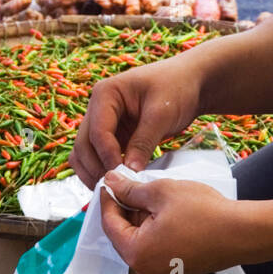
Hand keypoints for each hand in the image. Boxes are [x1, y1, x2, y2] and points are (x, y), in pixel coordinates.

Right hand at [70, 61, 201, 188]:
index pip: (97, 133)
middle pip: (83, 146)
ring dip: (93, 174)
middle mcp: (97, 108)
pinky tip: (118, 184)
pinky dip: (102, 171)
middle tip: (116, 189)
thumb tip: (129, 172)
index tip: (124, 176)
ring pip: (84, 155)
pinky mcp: (112, 137)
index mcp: (105, 94)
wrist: (189, 82)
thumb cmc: (176, 88)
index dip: (107, 157)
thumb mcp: (161, 114)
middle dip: (96, 169)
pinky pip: (97, 158)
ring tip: (114, 191)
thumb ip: (143, 142)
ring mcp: (102, 123)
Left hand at [101, 171, 245, 273]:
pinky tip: (164, 210)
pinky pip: (154, 248)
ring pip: (139, 241)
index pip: (109, 224)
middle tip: (129, 184)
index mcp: (136, 254)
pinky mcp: (174, 270)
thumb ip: (131, 189)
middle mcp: (144, 270)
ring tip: (151, 195)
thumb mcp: (161, 192)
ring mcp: (160, 273)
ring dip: (140, 218)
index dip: (108, 200)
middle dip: (125, 209)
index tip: (109, 182)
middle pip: (123, 235)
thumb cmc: (205, 214)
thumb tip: (111, 183)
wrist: (241, 233)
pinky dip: (153, 229)